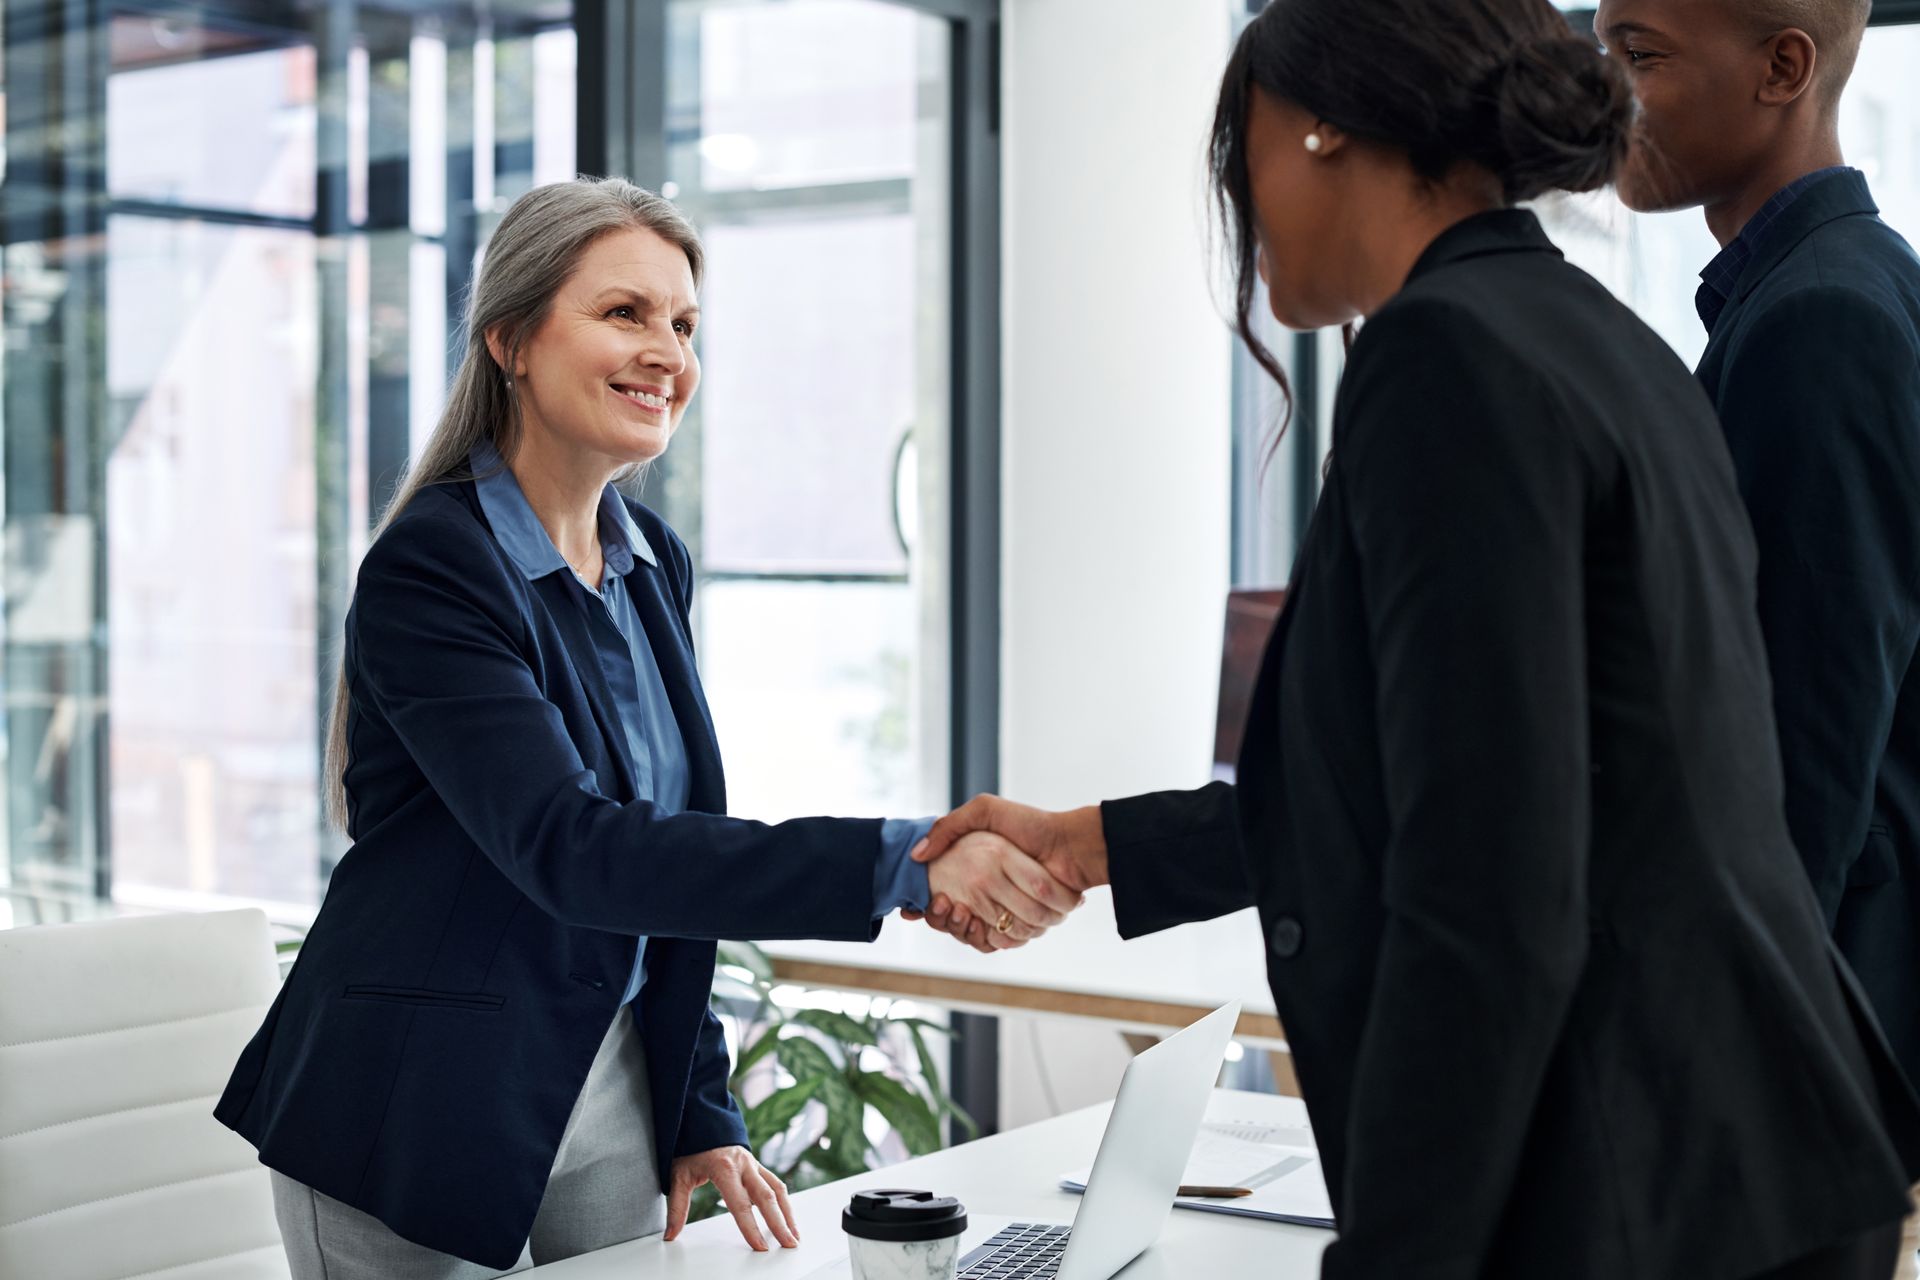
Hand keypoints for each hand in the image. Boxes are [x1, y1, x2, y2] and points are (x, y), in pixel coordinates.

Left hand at [666, 1145, 797, 1250]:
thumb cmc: (690, 1148)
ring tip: (795, 1234)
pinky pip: (775, 1183)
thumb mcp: (679, 1176)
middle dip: (779, 1224)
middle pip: (766, 1197)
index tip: (760, 1246)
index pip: (740, 1204)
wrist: (701, 1119)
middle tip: (789, 1244)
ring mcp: (753, 1163)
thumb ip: (677, 1207)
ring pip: (777, 1189)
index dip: (751, 1227)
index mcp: (724, 1168)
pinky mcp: (757, 1164)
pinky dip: (783, 1201)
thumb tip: (671, 1234)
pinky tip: (788, 1216)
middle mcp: (743, 1165)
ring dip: (788, 1213)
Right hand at [920, 830, 1082, 951]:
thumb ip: (949, 826)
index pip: (938, 896)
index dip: (927, 905)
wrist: (1071, 847)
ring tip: (962, 913)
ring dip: (961, 929)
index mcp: (973, 868)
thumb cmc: (1031, 825)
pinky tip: (979, 924)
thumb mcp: (985, 811)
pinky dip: (986, 938)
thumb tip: (917, 854)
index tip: (924, 903)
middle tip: (946, 905)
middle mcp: (985, 892)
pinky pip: (995, 942)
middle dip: (943, 918)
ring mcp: (1002, 911)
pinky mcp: (1019, 926)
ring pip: (969, 933)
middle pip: (951, 919)